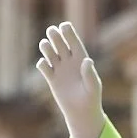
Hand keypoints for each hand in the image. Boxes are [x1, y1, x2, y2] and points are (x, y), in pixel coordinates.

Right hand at [37, 22, 105, 137]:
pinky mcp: (52, 80)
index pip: (75, 43)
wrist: (82, 111)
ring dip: (47, 48)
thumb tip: (87, 61)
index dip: (70, 34)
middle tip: (52, 30)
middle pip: (61, 46)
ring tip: (45, 43)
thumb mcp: (93, 86)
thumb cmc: (91, 97)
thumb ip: (90, 73)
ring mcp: (60, 70)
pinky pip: (45, 69)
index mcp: (82, 60)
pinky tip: (43, 63)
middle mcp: (70, 62)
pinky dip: (42, 64)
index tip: (64, 25)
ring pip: (51, 55)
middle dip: (57, 37)